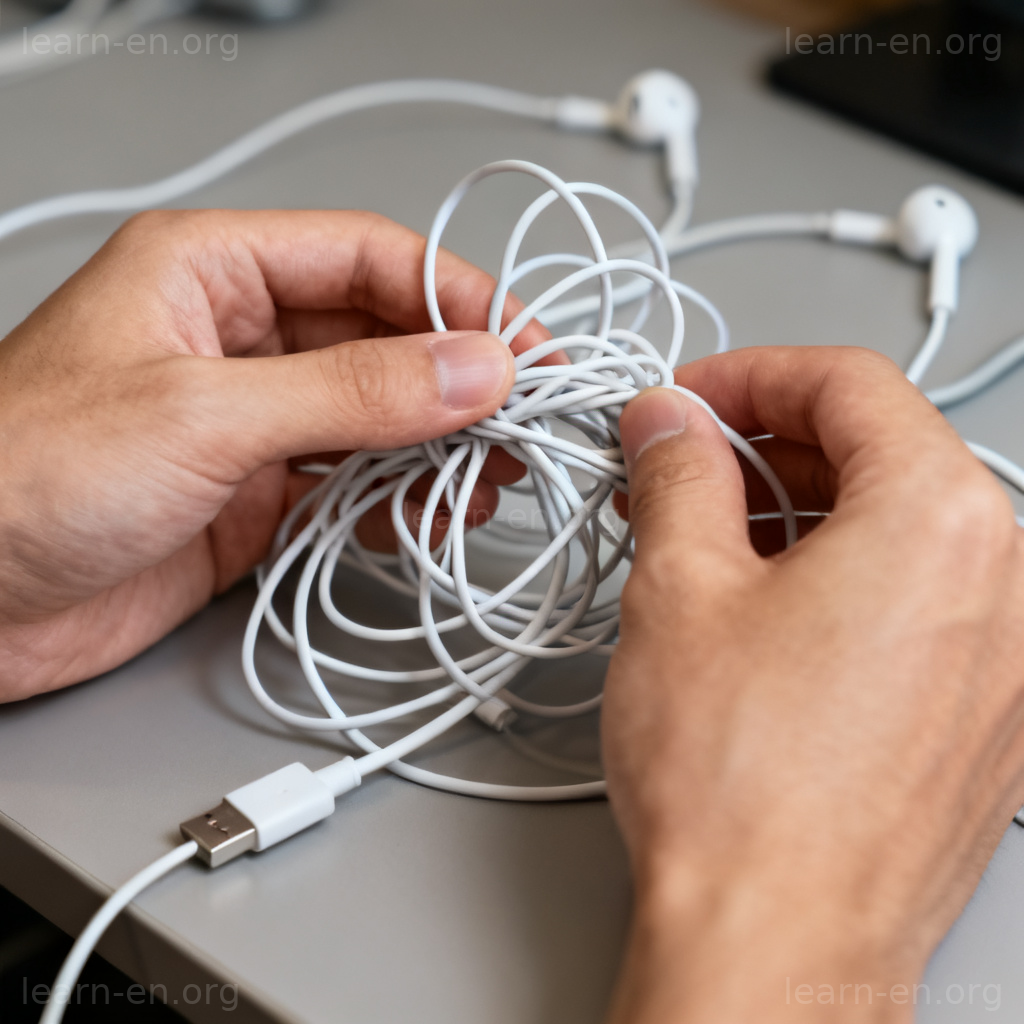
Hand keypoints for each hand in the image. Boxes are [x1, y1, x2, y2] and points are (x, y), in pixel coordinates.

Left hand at [0, 209, 543, 700]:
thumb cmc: (16, 477)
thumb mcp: (204, 414)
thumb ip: (352, 393)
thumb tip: (472, 370)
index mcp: (211, 273)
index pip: (370, 259)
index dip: (458, 299)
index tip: (524, 349)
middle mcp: (236, 340)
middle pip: (382, 340)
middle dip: (457, 383)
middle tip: (520, 425)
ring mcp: (249, 422)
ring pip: (375, 418)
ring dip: (436, 449)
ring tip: (482, 482)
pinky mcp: (252, 494)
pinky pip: (351, 485)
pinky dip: (397, 503)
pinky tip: (424, 521)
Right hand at [602, 347, 1023, 1022]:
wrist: (774, 946)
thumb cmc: (739, 791)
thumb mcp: (678, 588)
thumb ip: (677, 473)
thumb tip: (668, 424)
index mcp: (943, 521)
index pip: (849, 385)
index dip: (749, 376)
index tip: (689, 401)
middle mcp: (1007, 583)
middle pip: (880, 452)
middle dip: (766, 447)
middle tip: (680, 470)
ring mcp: (1007, 658)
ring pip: (896, 529)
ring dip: (795, 514)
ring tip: (704, 543)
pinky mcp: (984, 716)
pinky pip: (915, 602)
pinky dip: (836, 578)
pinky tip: (759, 610)